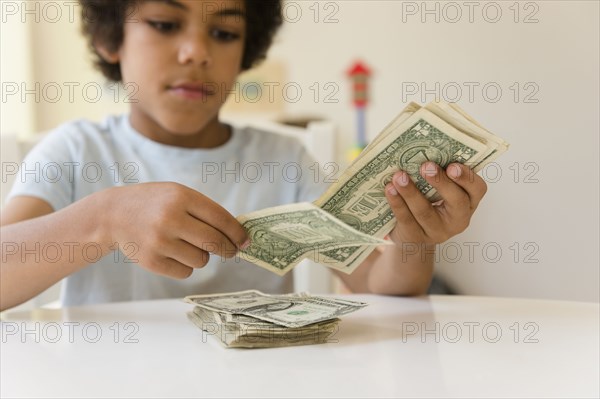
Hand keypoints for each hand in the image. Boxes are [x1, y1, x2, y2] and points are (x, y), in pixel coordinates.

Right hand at [101, 182, 248, 278]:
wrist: (113, 214)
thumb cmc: (156, 204)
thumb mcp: (178, 195)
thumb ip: (206, 211)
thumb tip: (238, 237)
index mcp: (181, 197)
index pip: (221, 219)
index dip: (238, 233)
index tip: (245, 241)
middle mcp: (170, 219)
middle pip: (215, 243)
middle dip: (229, 249)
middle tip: (231, 251)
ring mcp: (159, 242)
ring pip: (202, 260)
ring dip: (202, 256)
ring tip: (187, 245)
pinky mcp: (151, 262)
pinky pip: (185, 272)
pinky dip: (185, 266)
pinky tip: (173, 253)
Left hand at [384, 162, 486, 247]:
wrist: (413, 236)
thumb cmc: (429, 202)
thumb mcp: (440, 190)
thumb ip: (439, 173)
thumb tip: (424, 149)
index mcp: (469, 202)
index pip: (478, 189)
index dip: (467, 177)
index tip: (452, 165)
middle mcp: (458, 219)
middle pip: (456, 201)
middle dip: (441, 182)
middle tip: (426, 166)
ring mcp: (437, 231)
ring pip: (425, 211)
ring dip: (411, 191)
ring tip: (399, 176)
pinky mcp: (416, 238)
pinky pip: (406, 219)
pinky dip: (397, 202)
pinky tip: (389, 189)